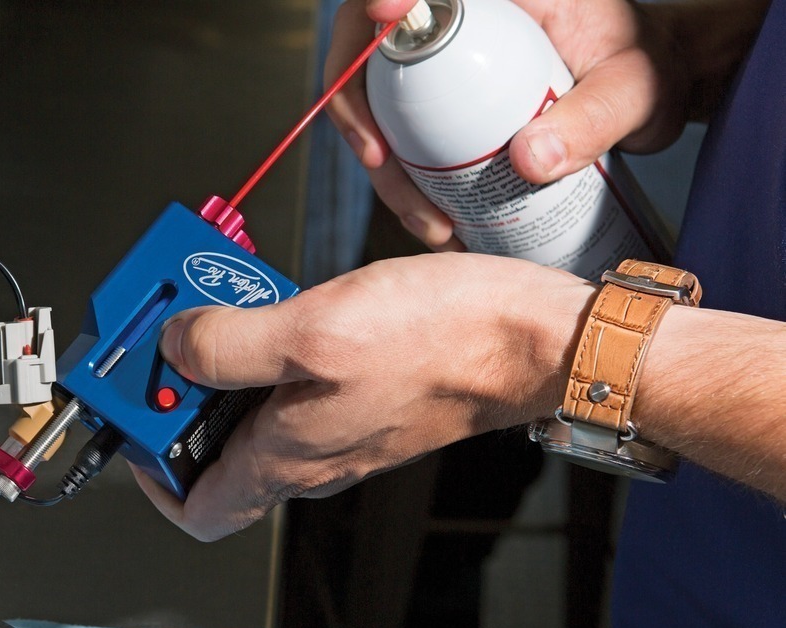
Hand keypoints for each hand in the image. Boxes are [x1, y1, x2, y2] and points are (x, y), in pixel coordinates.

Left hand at [132, 253, 594, 540]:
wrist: (535, 337)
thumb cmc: (444, 341)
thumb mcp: (312, 330)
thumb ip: (227, 346)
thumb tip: (174, 349)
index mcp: (286, 459)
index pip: (196, 509)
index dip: (150, 474)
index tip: (135, 423)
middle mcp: (310, 456)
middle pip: (217, 453)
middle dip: (183, 399)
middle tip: (174, 340)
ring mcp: (340, 428)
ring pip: (255, 414)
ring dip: (227, 368)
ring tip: (220, 308)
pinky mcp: (366, 396)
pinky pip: (296, 387)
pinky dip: (273, 352)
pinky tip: (279, 305)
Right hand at [324, 0, 689, 249]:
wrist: (655, 87)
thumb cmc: (651, 67)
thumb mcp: (636, 89)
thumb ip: (595, 117)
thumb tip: (528, 161)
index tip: (383, 13)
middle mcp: (460, 17)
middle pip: (368, 44)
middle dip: (357, 104)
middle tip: (378, 159)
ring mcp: (443, 62)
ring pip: (375, 101)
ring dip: (383, 165)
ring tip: (430, 222)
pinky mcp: (440, 103)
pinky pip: (399, 136)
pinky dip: (404, 183)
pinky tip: (436, 222)